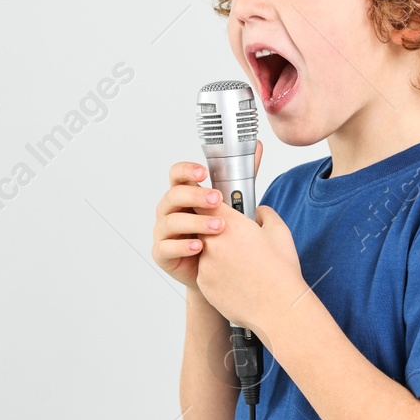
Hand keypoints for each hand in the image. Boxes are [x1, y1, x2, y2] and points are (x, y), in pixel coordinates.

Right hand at [151, 141, 265, 290]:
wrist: (217, 271)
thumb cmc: (220, 235)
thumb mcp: (233, 204)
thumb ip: (242, 177)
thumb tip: (257, 147)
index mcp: (184, 195)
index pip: (177, 175)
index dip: (187, 171)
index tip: (203, 171)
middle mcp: (170, 211)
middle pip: (173, 195)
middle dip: (195, 196)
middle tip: (217, 200)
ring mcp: (163, 232)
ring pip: (170, 221)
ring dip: (195, 222)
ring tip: (218, 226)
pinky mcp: (162, 254)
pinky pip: (165, 248)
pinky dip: (182, 246)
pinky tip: (199, 246)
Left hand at [193, 145, 309, 333]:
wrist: (278, 309)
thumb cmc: (281, 272)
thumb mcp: (280, 233)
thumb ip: (265, 214)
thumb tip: (258, 211)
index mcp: (231, 225)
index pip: (205, 203)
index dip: (207, 204)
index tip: (212, 206)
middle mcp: (212, 242)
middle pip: (202, 228)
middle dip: (214, 232)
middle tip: (233, 241)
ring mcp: (205, 264)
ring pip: (203, 252)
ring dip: (216, 254)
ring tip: (241, 265)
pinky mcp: (203, 284)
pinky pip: (206, 273)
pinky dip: (216, 275)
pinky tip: (237, 281)